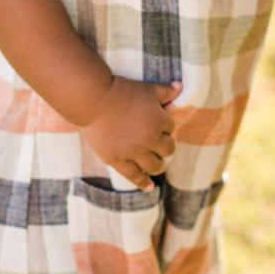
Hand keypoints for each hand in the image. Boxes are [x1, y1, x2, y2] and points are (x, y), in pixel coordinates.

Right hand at [79, 76, 181, 191]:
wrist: (93, 100)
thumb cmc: (120, 91)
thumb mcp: (146, 89)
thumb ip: (165, 91)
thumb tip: (181, 86)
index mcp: (158, 121)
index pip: (170, 127)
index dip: (165, 124)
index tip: (157, 122)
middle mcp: (150, 139)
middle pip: (168, 149)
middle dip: (164, 145)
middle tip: (158, 144)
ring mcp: (134, 152)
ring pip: (155, 165)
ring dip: (158, 164)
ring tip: (156, 164)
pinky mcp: (118, 160)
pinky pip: (134, 176)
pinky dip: (143, 183)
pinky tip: (150, 187)